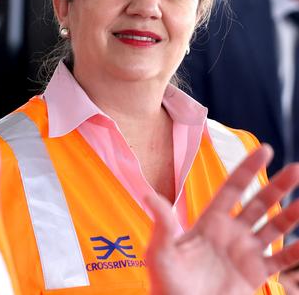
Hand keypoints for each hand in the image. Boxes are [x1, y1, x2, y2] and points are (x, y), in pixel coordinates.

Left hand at [146, 145, 298, 294]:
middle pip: (258, 203)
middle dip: (278, 186)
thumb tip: (148, 196)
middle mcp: (231, 233)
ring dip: (291, 215)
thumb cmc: (165, 282)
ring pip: (274, 228)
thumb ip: (162, 223)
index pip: (232, 188)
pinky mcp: (255, 274)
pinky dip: (296, 252)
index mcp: (209, 221)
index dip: (248, 169)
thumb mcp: (160, 250)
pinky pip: (281, 261)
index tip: (264, 149)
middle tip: (296, 169)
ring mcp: (245, 252)